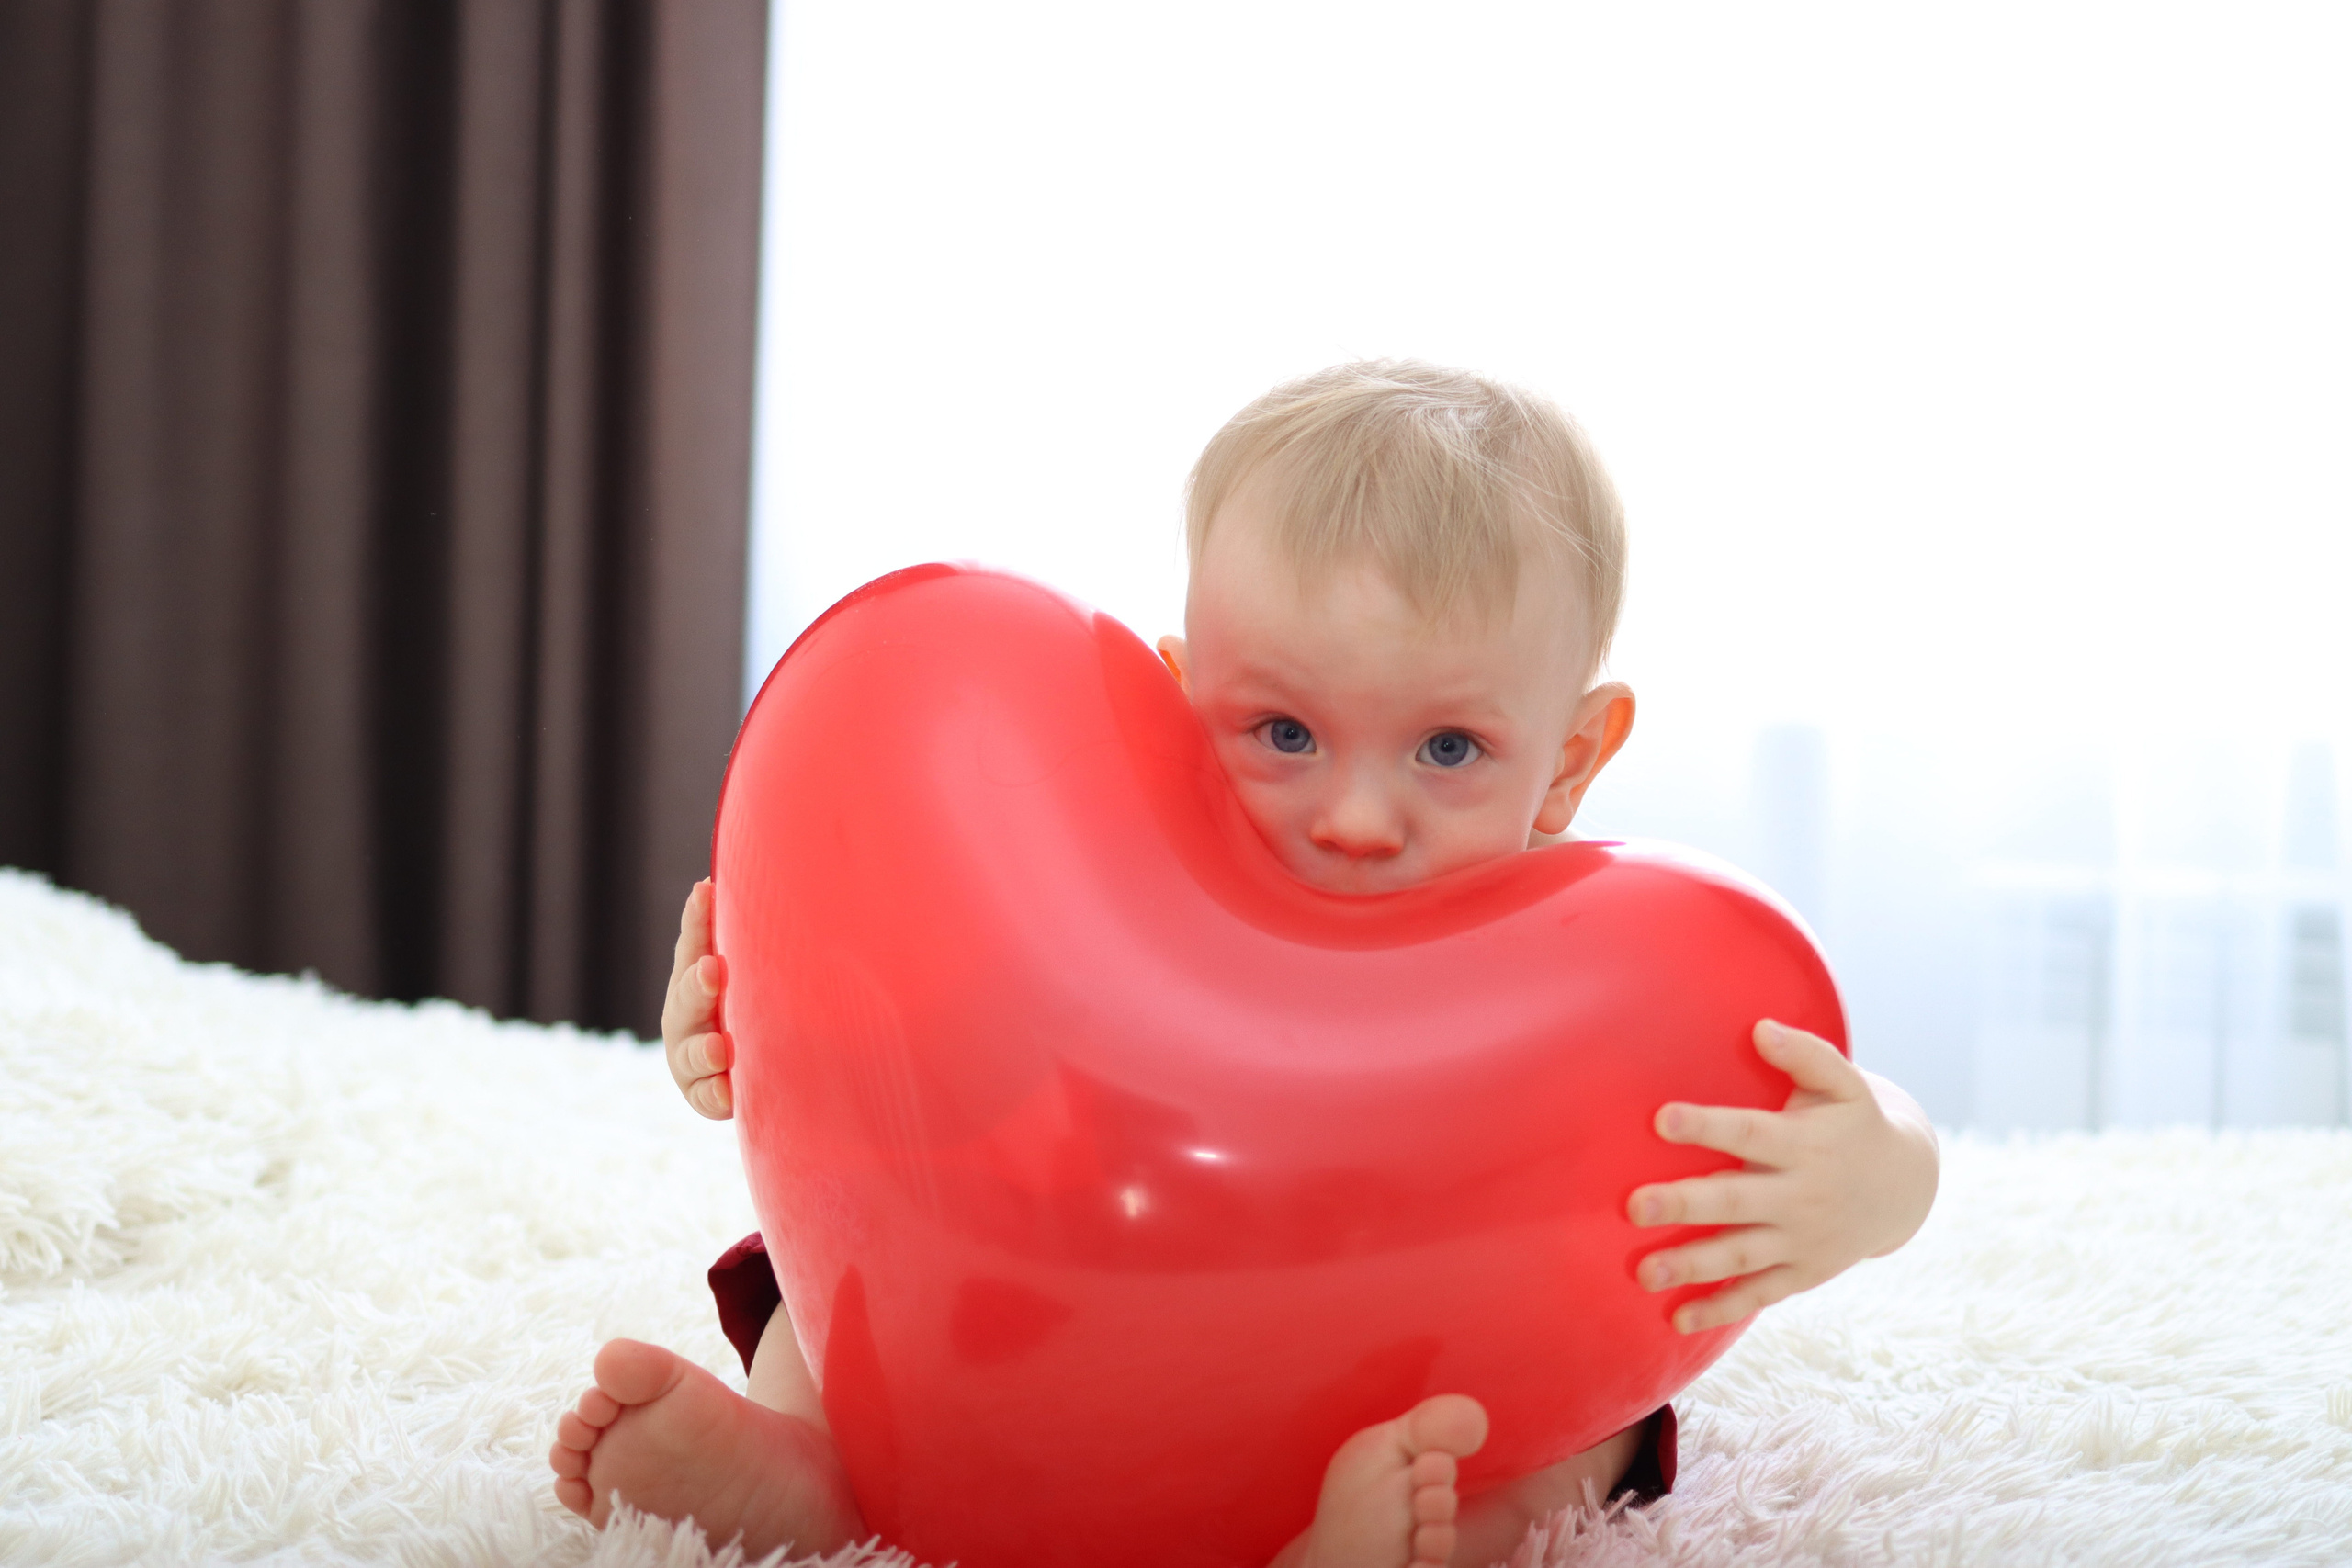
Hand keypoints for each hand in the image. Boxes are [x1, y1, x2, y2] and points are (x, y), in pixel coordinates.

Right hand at [662, 879, 733, 1118]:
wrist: (752, 1066)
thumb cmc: (752, 1000)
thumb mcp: (750, 965)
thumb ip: (739, 928)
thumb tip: (734, 875)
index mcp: (696, 976)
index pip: (694, 942)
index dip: (698, 920)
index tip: (705, 891)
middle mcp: (687, 1015)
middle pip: (687, 997)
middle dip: (699, 983)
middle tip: (713, 969)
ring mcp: (691, 1056)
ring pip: (690, 1054)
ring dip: (704, 1050)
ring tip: (720, 1048)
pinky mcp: (705, 1094)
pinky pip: (706, 1099)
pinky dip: (715, 1096)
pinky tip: (728, 1095)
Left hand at [1627, 1019, 1938, 1332]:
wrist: (1905, 1186)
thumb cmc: (1853, 1121)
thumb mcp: (1845, 1083)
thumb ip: (1806, 1054)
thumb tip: (1760, 1028)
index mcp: (1805, 1144)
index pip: (1750, 1134)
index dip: (1707, 1127)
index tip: (1660, 1119)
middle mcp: (1802, 1195)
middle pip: (1736, 1201)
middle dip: (1686, 1206)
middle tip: (1635, 1206)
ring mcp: (1802, 1239)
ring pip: (1741, 1255)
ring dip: (1691, 1266)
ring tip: (1642, 1272)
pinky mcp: (1801, 1272)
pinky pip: (1758, 1294)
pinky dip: (1721, 1309)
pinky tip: (1677, 1320)